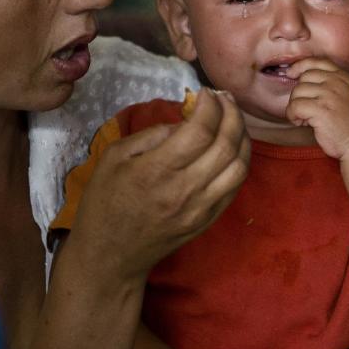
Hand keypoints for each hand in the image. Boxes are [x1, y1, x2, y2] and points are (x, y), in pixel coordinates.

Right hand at [73, 88, 249, 281]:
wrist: (110, 255)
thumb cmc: (105, 201)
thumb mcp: (113, 157)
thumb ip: (152, 135)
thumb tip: (185, 121)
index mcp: (157, 170)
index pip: (200, 129)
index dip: (211, 105)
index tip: (206, 93)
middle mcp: (185, 189)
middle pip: (227, 144)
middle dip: (232, 114)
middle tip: (225, 100)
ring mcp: (200, 208)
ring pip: (239, 166)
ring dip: (243, 137)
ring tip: (234, 120)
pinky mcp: (208, 220)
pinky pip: (236, 187)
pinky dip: (240, 161)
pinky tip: (233, 147)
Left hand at [285, 57, 348, 159]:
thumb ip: (336, 85)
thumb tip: (306, 79)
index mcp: (345, 77)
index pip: (318, 62)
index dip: (300, 66)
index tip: (291, 74)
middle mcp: (338, 82)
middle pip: (304, 77)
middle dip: (299, 94)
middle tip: (304, 110)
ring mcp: (330, 95)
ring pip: (297, 91)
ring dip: (295, 106)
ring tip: (305, 119)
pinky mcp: (321, 110)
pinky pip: (295, 106)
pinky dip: (293, 116)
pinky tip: (303, 124)